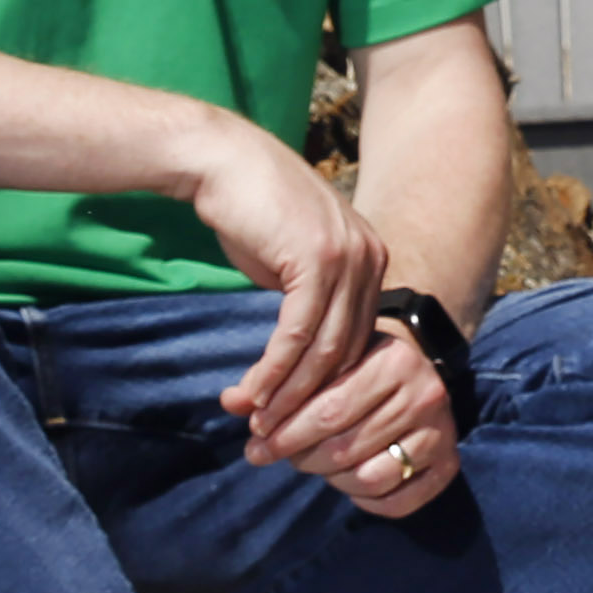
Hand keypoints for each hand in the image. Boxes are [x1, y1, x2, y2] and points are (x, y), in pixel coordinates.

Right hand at [180, 118, 391, 436]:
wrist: (220, 161)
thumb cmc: (250, 210)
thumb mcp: (292, 260)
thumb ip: (310, 301)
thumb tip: (308, 354)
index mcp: (372, 258)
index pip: (357, 338)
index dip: (326, 383)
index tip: (295, 415)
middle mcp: (371, 257)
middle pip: (347, 350)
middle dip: (309, 398)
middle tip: (274, 432)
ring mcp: (349, 257)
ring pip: (324, 350)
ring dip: (288, 393)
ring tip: (258, 423)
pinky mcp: (316, 260)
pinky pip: (297, 335)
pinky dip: (273, 372)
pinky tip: (251, 394)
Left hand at [253, 321, 460, 517]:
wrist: (416, 370)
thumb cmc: (359, 368)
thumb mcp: (325, 364)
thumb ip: (277, 383)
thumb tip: (228, 403)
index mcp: (393, 361)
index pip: (328, 409)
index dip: (284, 432)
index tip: (255, 442)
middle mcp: (424, 394)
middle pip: (344, 447)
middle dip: (301, 457)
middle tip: (278, 456)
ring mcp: (440, 432)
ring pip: (368, 477)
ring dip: (331, 480)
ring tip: (317, 466)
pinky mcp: (449, 465)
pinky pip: (398, 502)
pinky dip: (366, 502)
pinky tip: (349, 485)